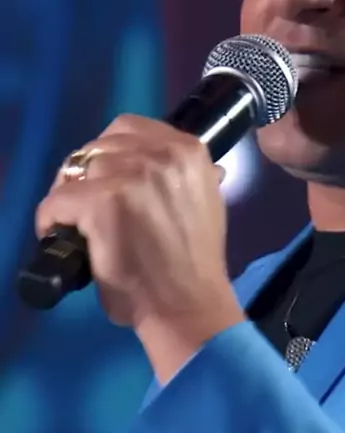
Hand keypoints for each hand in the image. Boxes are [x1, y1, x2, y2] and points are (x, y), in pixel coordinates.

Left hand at [36, 114, 244, 381]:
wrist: (188, 305)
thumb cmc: (194, 264)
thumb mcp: (204, 202)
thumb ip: (183, 178)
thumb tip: (172, 169)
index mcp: (188, 150)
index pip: (129, 128)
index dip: (111, 153)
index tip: (105, 179)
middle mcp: (161, 153)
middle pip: (99, 146)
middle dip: (87, 174)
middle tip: (83, 205)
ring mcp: (130, 175)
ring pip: (77, 171)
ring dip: (70, 196)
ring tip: (73, 223)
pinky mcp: (101, 201)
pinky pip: (57, 201)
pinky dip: (51, 219)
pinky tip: (59, 236)